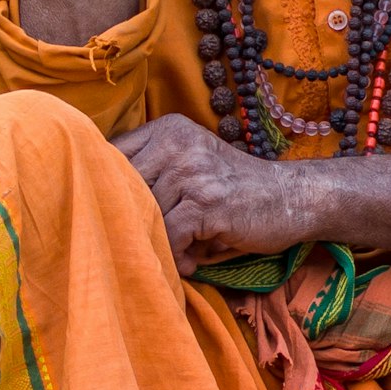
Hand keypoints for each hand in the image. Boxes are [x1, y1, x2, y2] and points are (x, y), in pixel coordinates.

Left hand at [116, 115, 316, 268]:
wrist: (292, 198)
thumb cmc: (234, 189)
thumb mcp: (192, 164)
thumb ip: (153, 171)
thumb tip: (99, 199)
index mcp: (169, 129)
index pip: (110, 155)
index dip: (106, 189)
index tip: (112, 214)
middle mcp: (177, 143)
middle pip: (121, 188)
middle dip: (130, 221)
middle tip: (147, 241)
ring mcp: (193, 171)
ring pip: (144, 216)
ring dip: (158, 242)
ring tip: (182, 251)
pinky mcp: (207, 202)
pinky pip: (169, 236)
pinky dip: (177, 256)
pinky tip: (192, 260)